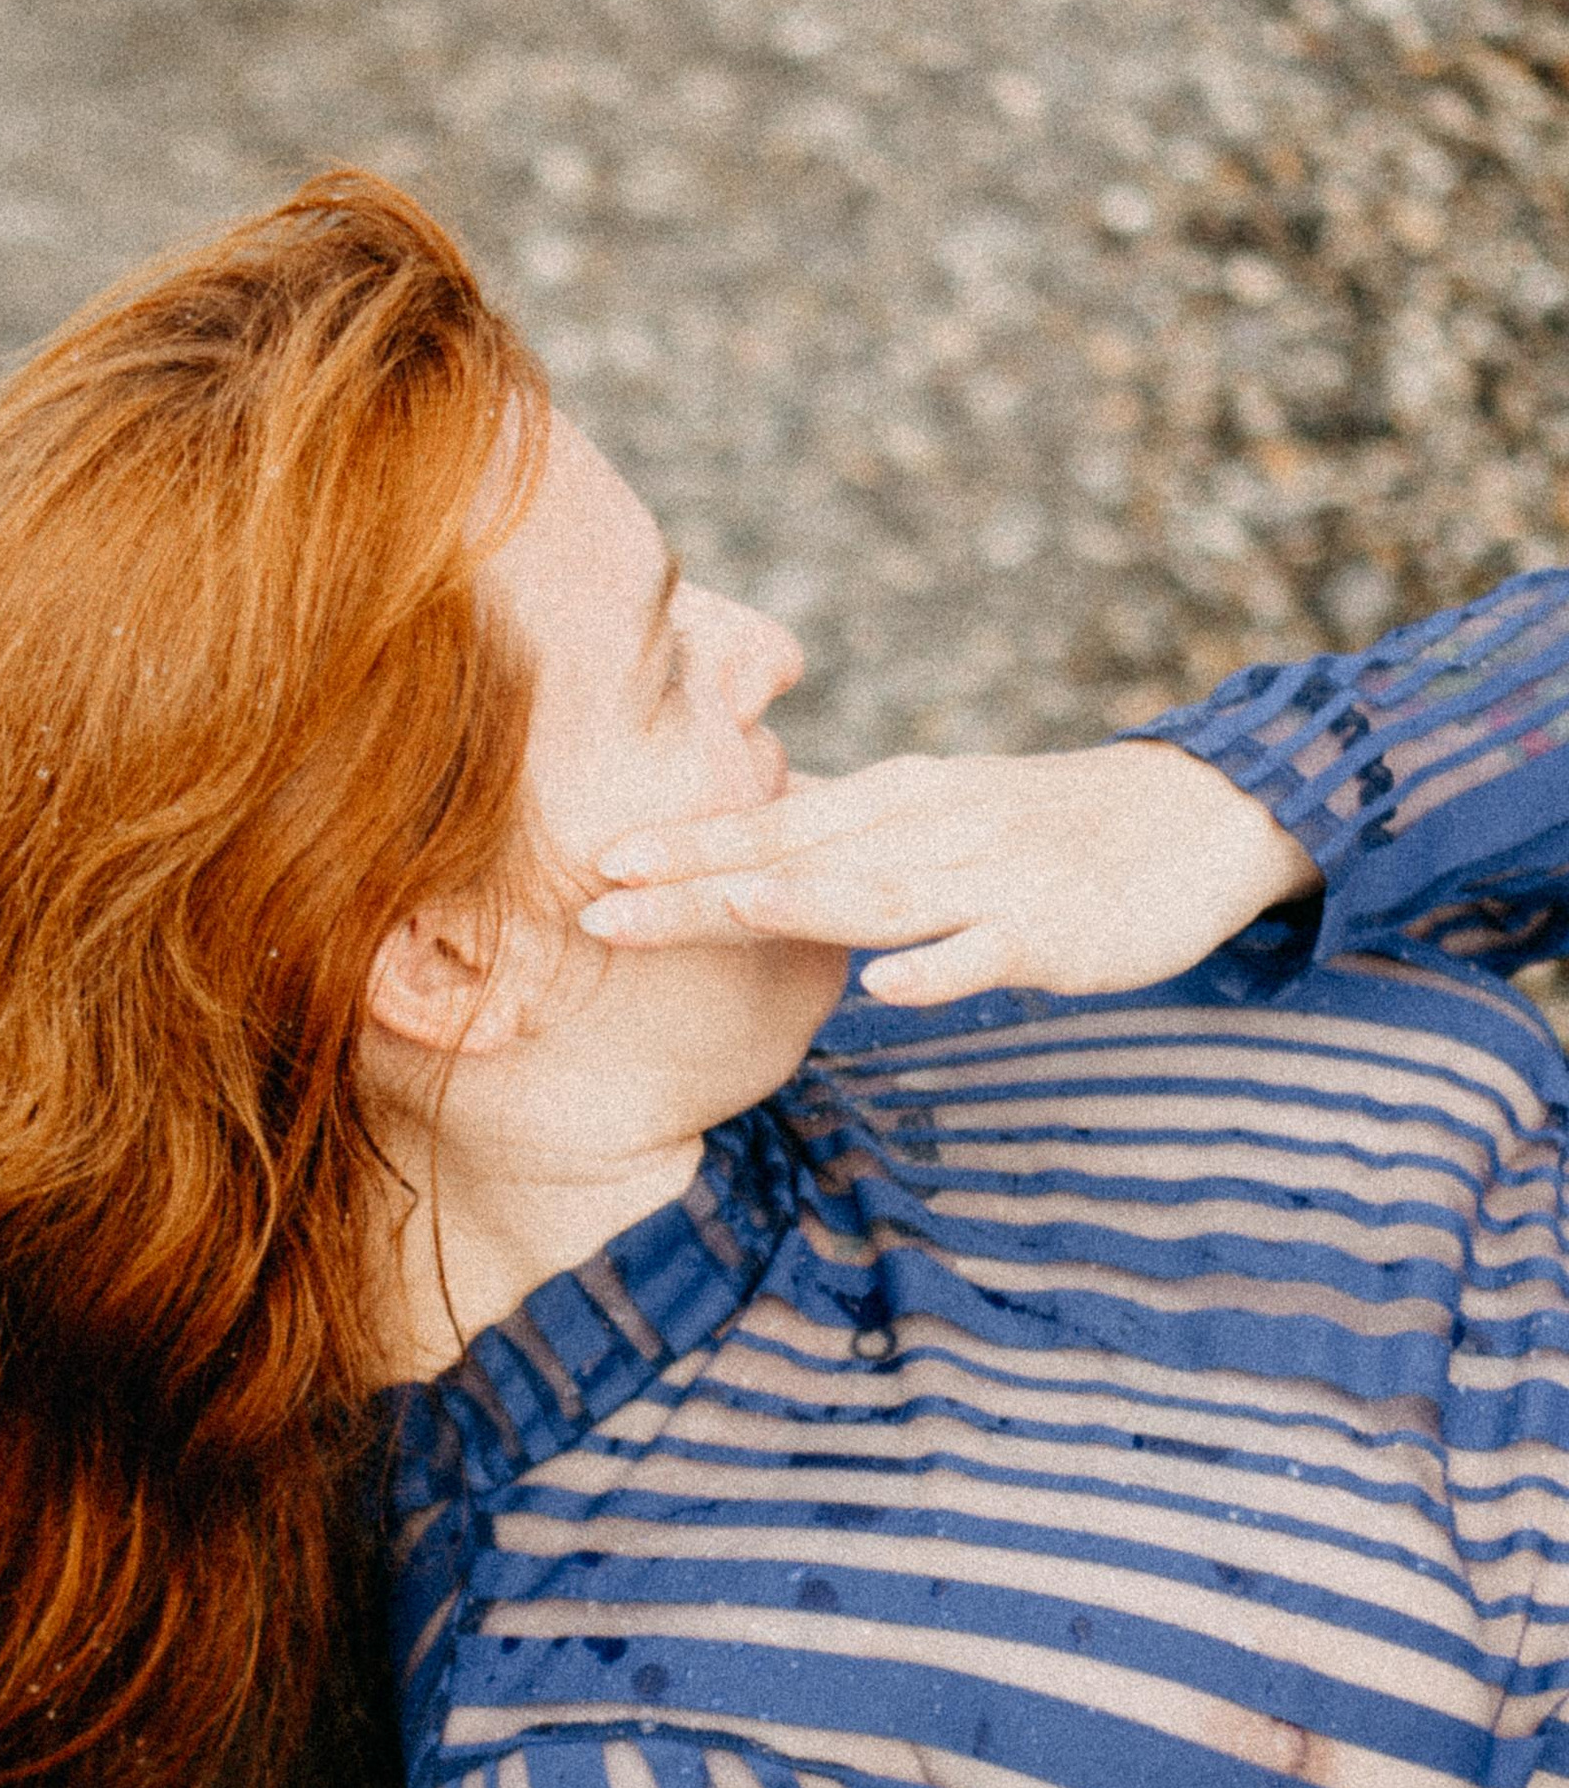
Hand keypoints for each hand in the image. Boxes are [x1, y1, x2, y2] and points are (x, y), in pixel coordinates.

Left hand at [576, 741, 1319, 1006]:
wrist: (1199, 816)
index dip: (681, 843)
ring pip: (878, 893)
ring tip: (711, 911)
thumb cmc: (1044, 822)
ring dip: (792, 902)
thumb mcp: (933, 808)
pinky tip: (884, 988)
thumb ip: (839, 826)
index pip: (769, 820)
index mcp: (894, 798)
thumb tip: (736, 839)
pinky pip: (988, 950)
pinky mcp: (1055, 929)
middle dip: (697, 880)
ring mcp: (992, 879)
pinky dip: (938, 966)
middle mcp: (929, 827)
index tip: (588, 863)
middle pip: (796, 856)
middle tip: (596, 904)